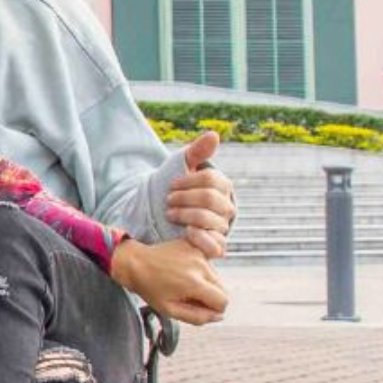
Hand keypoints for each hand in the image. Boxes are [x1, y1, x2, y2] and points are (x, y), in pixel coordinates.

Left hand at [111, 237, 228, 326]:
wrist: (135, 262)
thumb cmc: (148, 287)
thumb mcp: (170, 310)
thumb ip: (198, 317)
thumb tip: (219, 316)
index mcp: (194, 283)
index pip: (223, 302)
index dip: (213, 309)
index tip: (198, 307)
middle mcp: (200, 266)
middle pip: (222, 289)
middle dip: (210, 297)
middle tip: (189, 296)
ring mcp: (198, 254)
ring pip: (216, 276)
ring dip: (205, 283)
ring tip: (183, 282)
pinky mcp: (195, 246)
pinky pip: (208, 263)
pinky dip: (200, 270)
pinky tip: (184, 271)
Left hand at [166, 131, 235, 259]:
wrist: (156, 216)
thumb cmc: (170, 189)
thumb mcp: (179, 167)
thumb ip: (196, 152)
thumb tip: (214, 135)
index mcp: (222, 187)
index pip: (212, 180)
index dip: (188, 181)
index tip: (170, 184)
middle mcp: (226, 208)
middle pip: (210, 199)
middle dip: (183, 198)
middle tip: (167, 200)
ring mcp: (221, 228)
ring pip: (210, 220)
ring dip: (184, 215)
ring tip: (169, 214)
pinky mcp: (214, 247)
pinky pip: (217, 247)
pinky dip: (201, 238)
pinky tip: (186, 231)